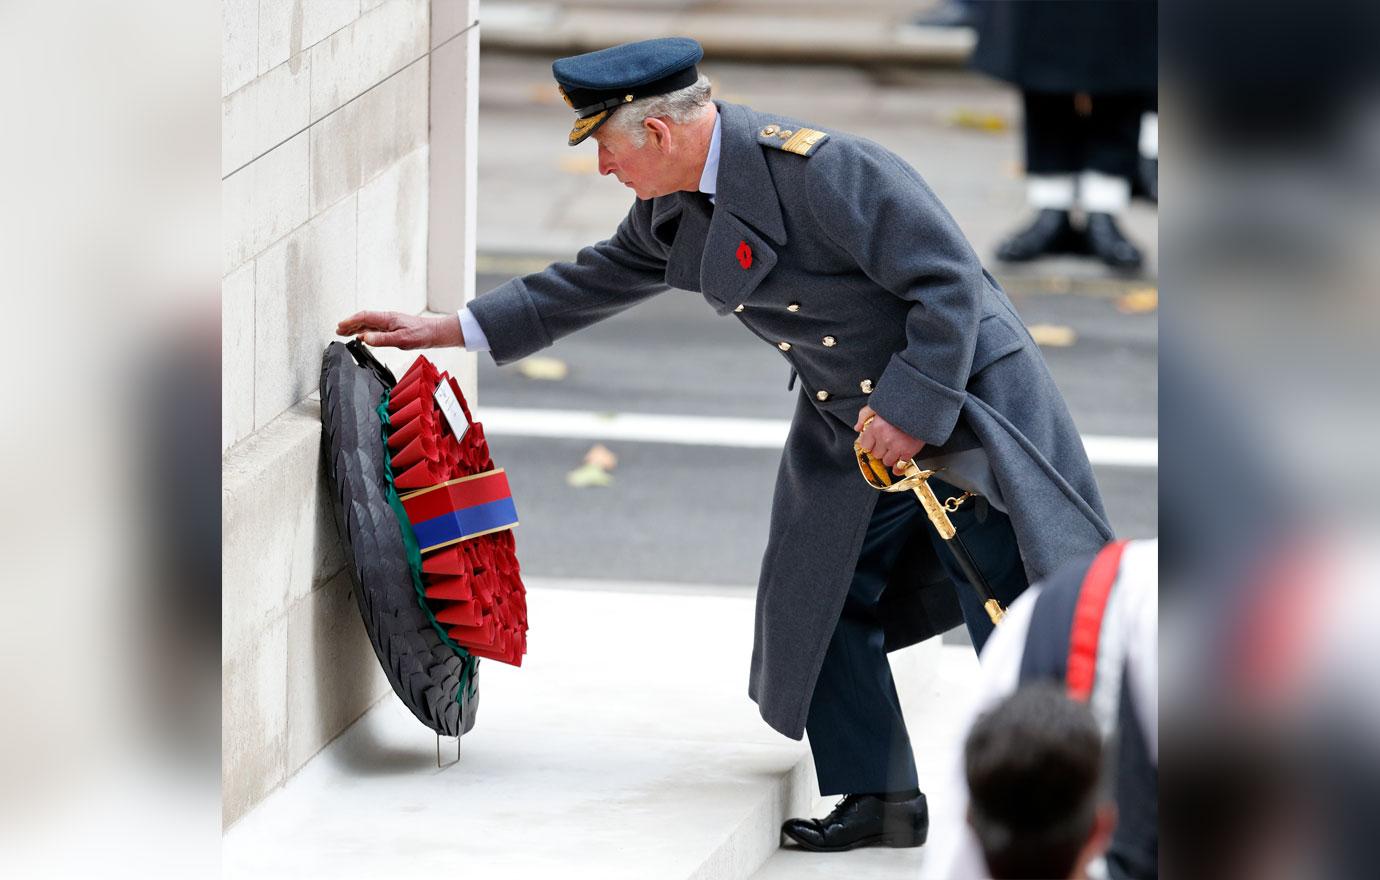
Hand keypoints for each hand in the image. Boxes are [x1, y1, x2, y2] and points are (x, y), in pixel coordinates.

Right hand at [335, 310, 462, 349]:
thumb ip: (382, 339)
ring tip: (345, 333)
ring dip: (356, 328)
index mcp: (387, 319)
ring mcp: (390, 323)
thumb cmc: (421, 335)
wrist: (435, 333)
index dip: (350, 321)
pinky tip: (363, 337)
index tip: (340, 326)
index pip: (364, 316)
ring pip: (369, 324)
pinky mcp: (394, 328)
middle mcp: (387, 319)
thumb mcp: (401, 340)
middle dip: (350, 324)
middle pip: (364, 319)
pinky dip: (366, 331)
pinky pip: (375, 328)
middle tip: (338, 330)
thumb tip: (364, 338)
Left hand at [854, 405, 924, 474]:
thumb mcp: (878, 405)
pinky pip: (899, 466)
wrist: (922, 407)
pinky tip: (898, 466)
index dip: (869, 444)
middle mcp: (885, 439)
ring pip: (886, 461)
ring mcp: (896, 446)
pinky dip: (898, 467)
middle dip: (880, 450)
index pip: (865, 445)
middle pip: (876, 454)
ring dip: (889, 457)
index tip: (872, 443)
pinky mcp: (908, 451)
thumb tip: (857, 427)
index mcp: (876, 427)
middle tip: (885, 445)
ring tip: (893, 451)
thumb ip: (864, 415)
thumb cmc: (900, 405)